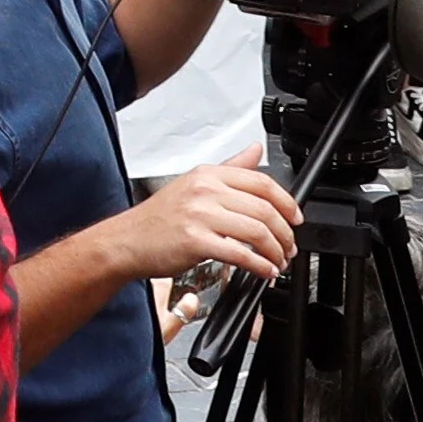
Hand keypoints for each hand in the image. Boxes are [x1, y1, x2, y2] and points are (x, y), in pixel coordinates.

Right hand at [114, 151, 299, 283]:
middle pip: (265, 209)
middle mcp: (205, 191)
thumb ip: (230, 168)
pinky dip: (259, 266)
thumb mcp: (194, 183)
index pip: (262, 182)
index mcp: (208, 174)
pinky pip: (240, 254)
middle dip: (285, 234)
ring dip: (276, 252)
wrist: (127, 241)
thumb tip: (255, 150)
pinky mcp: (196, 242)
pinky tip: (264, 271)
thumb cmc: (159, 217)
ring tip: (278, 261)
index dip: (287, 203)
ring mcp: (200, 215)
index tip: (295, 219)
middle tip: (289, 247)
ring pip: (257, 232)